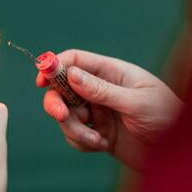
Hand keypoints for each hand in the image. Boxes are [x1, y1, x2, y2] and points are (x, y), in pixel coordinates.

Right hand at [36, 49, 182, 170]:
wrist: (173, 153)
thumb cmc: (166, 118)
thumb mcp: (136, 101)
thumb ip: (102, 89)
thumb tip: (70, 74)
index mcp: (111, 73)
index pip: (76, 61)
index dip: (55, 66)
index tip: (41, 79)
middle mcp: (99, 90)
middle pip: (63, 89)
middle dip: (57, 103)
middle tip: (61, 115)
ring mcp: (95, 111)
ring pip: (66, 115)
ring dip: (75, 130)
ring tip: (96, 141)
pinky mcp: (94, 131)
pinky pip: (74, 135)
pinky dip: (82, 142)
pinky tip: (102, 145)